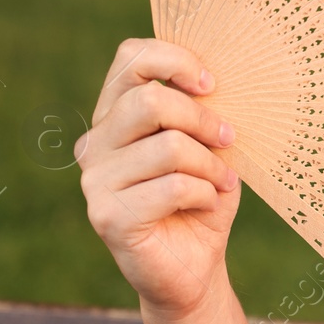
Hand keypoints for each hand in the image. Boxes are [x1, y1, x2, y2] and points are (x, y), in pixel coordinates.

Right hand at [77, 38, 240, 320]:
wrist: (195, 265)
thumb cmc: (204, 196)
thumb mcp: (208, 144)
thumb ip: (200, 108)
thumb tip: (216, 78)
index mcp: (116, 114)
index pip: (130, 58)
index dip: (175, 59)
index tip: (212, 84)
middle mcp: (95, 143)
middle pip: (151, 100)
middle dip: (203, 119)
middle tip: (228, 139)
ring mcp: (95, 181)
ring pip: (169, 147)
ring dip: (211, 165)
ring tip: (221, 182)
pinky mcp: (107, 216)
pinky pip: (173, 187)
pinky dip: (205, 194)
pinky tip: (206, 206)